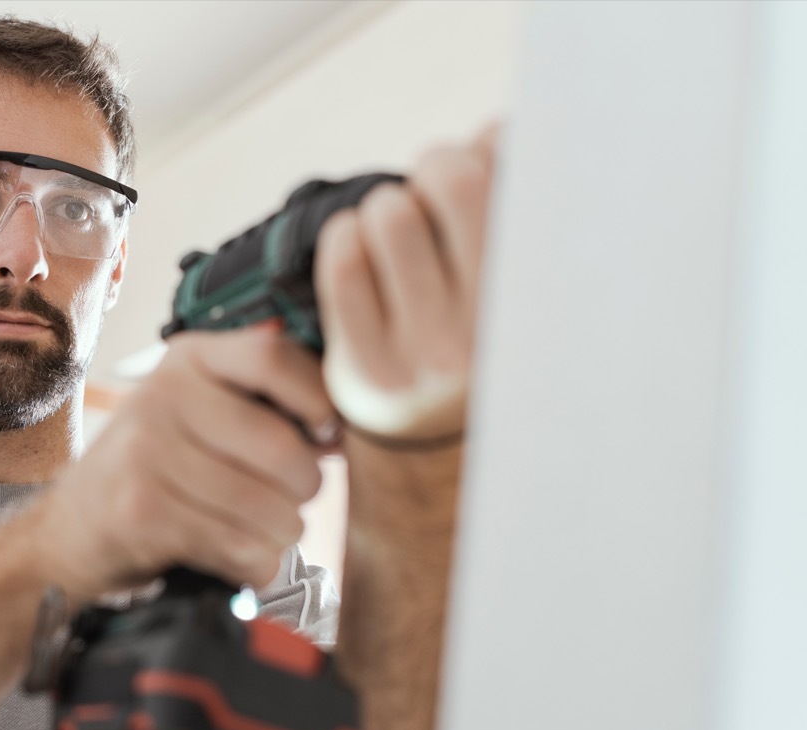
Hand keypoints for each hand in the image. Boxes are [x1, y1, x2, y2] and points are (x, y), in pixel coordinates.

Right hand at [29, 326, 337, 601]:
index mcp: (189, 359)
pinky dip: (255, 565)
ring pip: (269, 508)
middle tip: (292, 499)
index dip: (320, 399)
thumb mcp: (199, 412)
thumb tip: (339, 427)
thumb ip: (263, 404)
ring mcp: (147, 453)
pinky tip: (239, 557)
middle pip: (282, 445)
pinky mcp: (143, 512)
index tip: (328, 434)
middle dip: (305, 488)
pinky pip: (241, 548)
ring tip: (261, 530)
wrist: (72, 528)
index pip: (274, 357)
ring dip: (281, 534)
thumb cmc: (159, 469)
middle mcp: (163, 396)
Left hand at [315, 125, 496, 443]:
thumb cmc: (482, 335)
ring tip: (398, 232)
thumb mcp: (516, 278)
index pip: (516, 180)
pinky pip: (343, 259)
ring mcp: (422, 351)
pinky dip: (346, 236)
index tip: (481, 165)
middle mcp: (487, 328)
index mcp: (534, 297)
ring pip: (390, 212)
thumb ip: (510, 203)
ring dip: (387, 206)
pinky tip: (361, 250)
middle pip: (452, 179)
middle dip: (437, 168)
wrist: (439, 450)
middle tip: (434, 194)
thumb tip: (491, 131)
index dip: (489, 152)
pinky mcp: (364, 364)